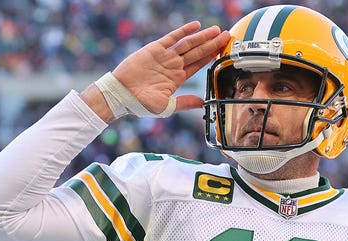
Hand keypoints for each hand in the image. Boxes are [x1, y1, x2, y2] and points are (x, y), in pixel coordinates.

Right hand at [113, 21, 229, 113]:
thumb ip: (185, 102)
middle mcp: (173, 65)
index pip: (199, 65)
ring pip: (188, 44)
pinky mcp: (155, 49)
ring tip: (216, 30)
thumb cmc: (140, 103)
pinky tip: (196, 26)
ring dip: (202, 37)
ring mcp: (165, 56)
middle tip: (227, 36)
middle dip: (212, 44)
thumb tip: (203, 103)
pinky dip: (184, 31)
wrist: (121, 95)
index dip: (212, 57)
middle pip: (197, 52)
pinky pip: (172, 37)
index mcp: (177, 78)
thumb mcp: (166, 106)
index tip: (223, 51)